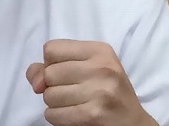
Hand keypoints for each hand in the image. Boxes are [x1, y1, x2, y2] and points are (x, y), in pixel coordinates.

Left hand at [26, 39, 153, 125]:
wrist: (134, 124)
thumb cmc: (107, 93)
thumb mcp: (87, 69)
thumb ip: (53, 65)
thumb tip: (34, 79)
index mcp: (99, 51)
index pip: (51, 49)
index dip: (50, 64)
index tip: (65, 74)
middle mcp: (102, 68)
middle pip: (49, 73)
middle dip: (52, 86)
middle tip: (71, 92)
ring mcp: (99, 92)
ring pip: (49, 95)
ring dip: (55, 104)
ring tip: (74, 104)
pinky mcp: (94, 114)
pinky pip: (54, 114)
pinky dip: (56, 117)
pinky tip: (71, 116)